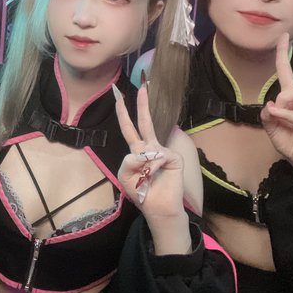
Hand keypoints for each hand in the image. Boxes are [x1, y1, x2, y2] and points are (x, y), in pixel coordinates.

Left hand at [113, 83, 184, 219]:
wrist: (159, 208)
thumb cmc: (141, 192)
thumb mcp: (125, 177)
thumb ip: (127, 162)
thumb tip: (143, 153)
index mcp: (136, 151)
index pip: (128, 128)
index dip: (123, 113)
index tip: (118, 96)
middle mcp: (150, 147)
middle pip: (144, 121)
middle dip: (143, 103)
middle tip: (143, 83)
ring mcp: (163, 151)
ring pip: (146, 150)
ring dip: (142, 169)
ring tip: (146, 181)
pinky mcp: (173, 157)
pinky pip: (156, 158)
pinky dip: (153, 169)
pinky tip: (157, 176)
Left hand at [261, 32, 292, 182]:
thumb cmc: (290, 142)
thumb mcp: (272, 128)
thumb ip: (268, 116)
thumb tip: (269, 105)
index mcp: (292, 99)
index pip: (288, 72)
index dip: (284, 55)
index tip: (284, 36)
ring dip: (285, 97)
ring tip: (277, 109)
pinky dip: (285, 115)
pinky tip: (276, 114)